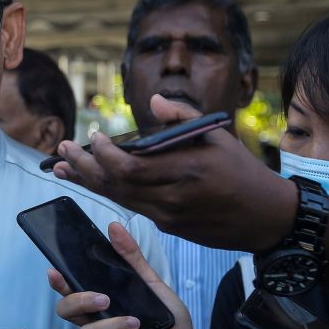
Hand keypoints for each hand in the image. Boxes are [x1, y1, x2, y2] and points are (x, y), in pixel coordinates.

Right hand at [49, 222, 202, 328]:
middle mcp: (98, 320)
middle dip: (80, 303)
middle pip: (67, 313)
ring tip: (136, 321)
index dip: (58, 283)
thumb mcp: (150, 280)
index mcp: (100, 301)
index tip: (55, 271)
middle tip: (103, 299)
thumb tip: (114, 227)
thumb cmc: (164, 314)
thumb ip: (131, 257)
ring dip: (112, 326)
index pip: (70, 292)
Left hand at [52, 95, 296, 252]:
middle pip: (115, 186)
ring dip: (88, 183)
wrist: (267, 218)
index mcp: (186, 170)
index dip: (103, 155)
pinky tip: (92, 181)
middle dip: (83, 168)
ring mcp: (169, 217)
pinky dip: (109, 193)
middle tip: (61, 150)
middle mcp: (173, 198)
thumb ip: (182, 117)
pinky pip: (132, 208)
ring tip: (62, 167)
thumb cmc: (243, 171)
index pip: (129, 168)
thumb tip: (151, 100)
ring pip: (118, 200)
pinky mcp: (169, 227)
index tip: (91, 137)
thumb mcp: (218, 136)